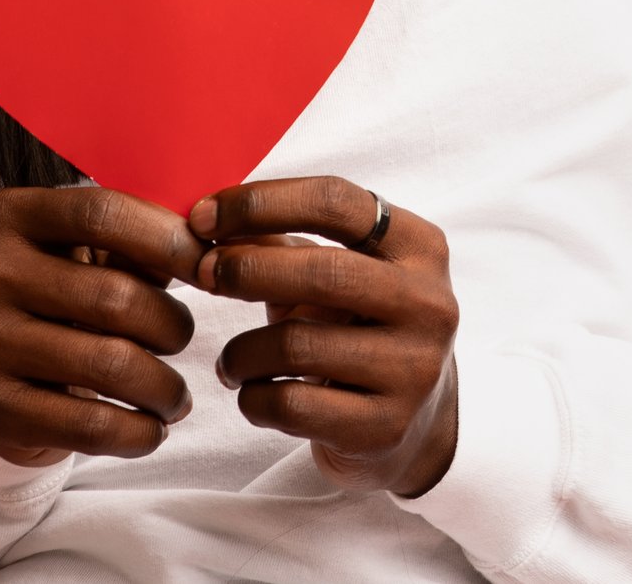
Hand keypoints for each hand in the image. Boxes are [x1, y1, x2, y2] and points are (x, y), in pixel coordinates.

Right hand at [0, 184, 205, 465]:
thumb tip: (215, 255)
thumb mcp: (98, 253)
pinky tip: (151, 428)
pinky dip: (139, 433)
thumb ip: (145, 242)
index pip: (103, 213)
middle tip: (182, 339)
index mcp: (14, 214)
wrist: (9, 371)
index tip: (211, 268)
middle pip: (114, 296)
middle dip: (171, 325)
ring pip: (109, 364)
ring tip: (175, 395)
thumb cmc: (72, 295)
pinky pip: (90, 425)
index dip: (169, 240)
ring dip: (164, 387)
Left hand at [192, 177, 460, 496]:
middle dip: (245, 269)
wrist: (415, 422)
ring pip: (296, 346)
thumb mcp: (333, 274)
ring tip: (231, 361)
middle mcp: (429, 304)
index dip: (259, 203)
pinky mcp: (385, 428)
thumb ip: (279, 241)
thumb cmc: (357, 330)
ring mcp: (413, 370)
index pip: (335, 202)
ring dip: (241, 352)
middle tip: (203, 275)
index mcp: (420, 247)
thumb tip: (207, 220)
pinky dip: (253, 398)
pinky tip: (255, 395)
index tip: (202, 217)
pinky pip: (290, 406)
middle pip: (320, 271)